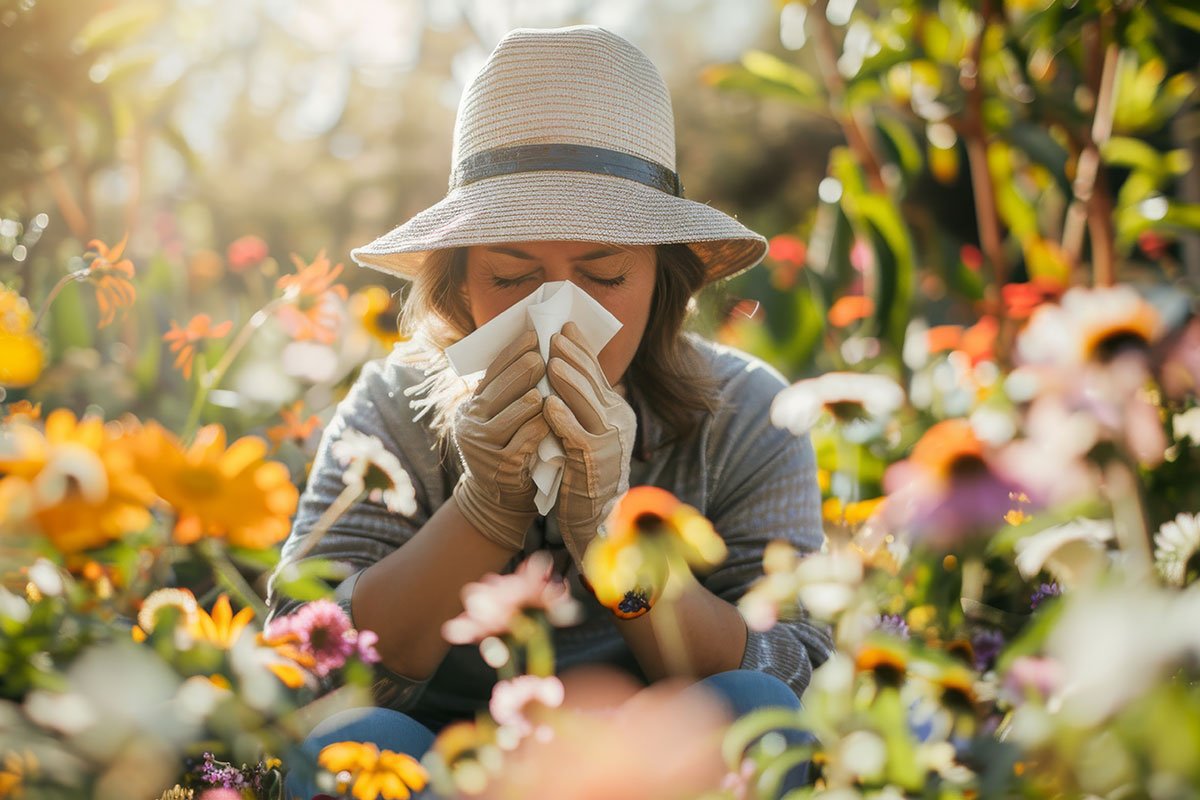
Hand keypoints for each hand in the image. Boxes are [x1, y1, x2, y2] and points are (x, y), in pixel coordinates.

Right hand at [451, 330, 549, 550]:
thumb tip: (533, 350)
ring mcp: (483, 444)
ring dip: (535, 397)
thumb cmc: (508, 449)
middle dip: (525, 369)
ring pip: (515, 410)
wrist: (499, 499)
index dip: (513, 351)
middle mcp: (470, 422)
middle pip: (502, 386)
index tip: (533, 334)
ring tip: (551, 384)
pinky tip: (554, 417)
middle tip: (544, 354)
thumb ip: (508, 392)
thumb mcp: (499, 419)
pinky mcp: (502, 464)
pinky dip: (542, 425)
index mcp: (471, 406)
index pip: (492, 371)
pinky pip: (526, 437)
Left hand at [544, 322, 636, 565]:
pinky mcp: (595, 463)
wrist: (597, 514)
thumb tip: (564, 368)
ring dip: (569, 382)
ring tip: (551, 362)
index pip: (598, 372)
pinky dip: (563, 420)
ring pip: (588, 405)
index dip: (582, 349)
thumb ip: (580, 402)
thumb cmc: (584, 469)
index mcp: (616, 410)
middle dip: (574, 357)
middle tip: (554, 336)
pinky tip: (548, 405)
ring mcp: (609, 442)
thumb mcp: (588, 429)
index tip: (565, 327)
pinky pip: (578, 436)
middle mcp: (617, 422)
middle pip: (595, 382)